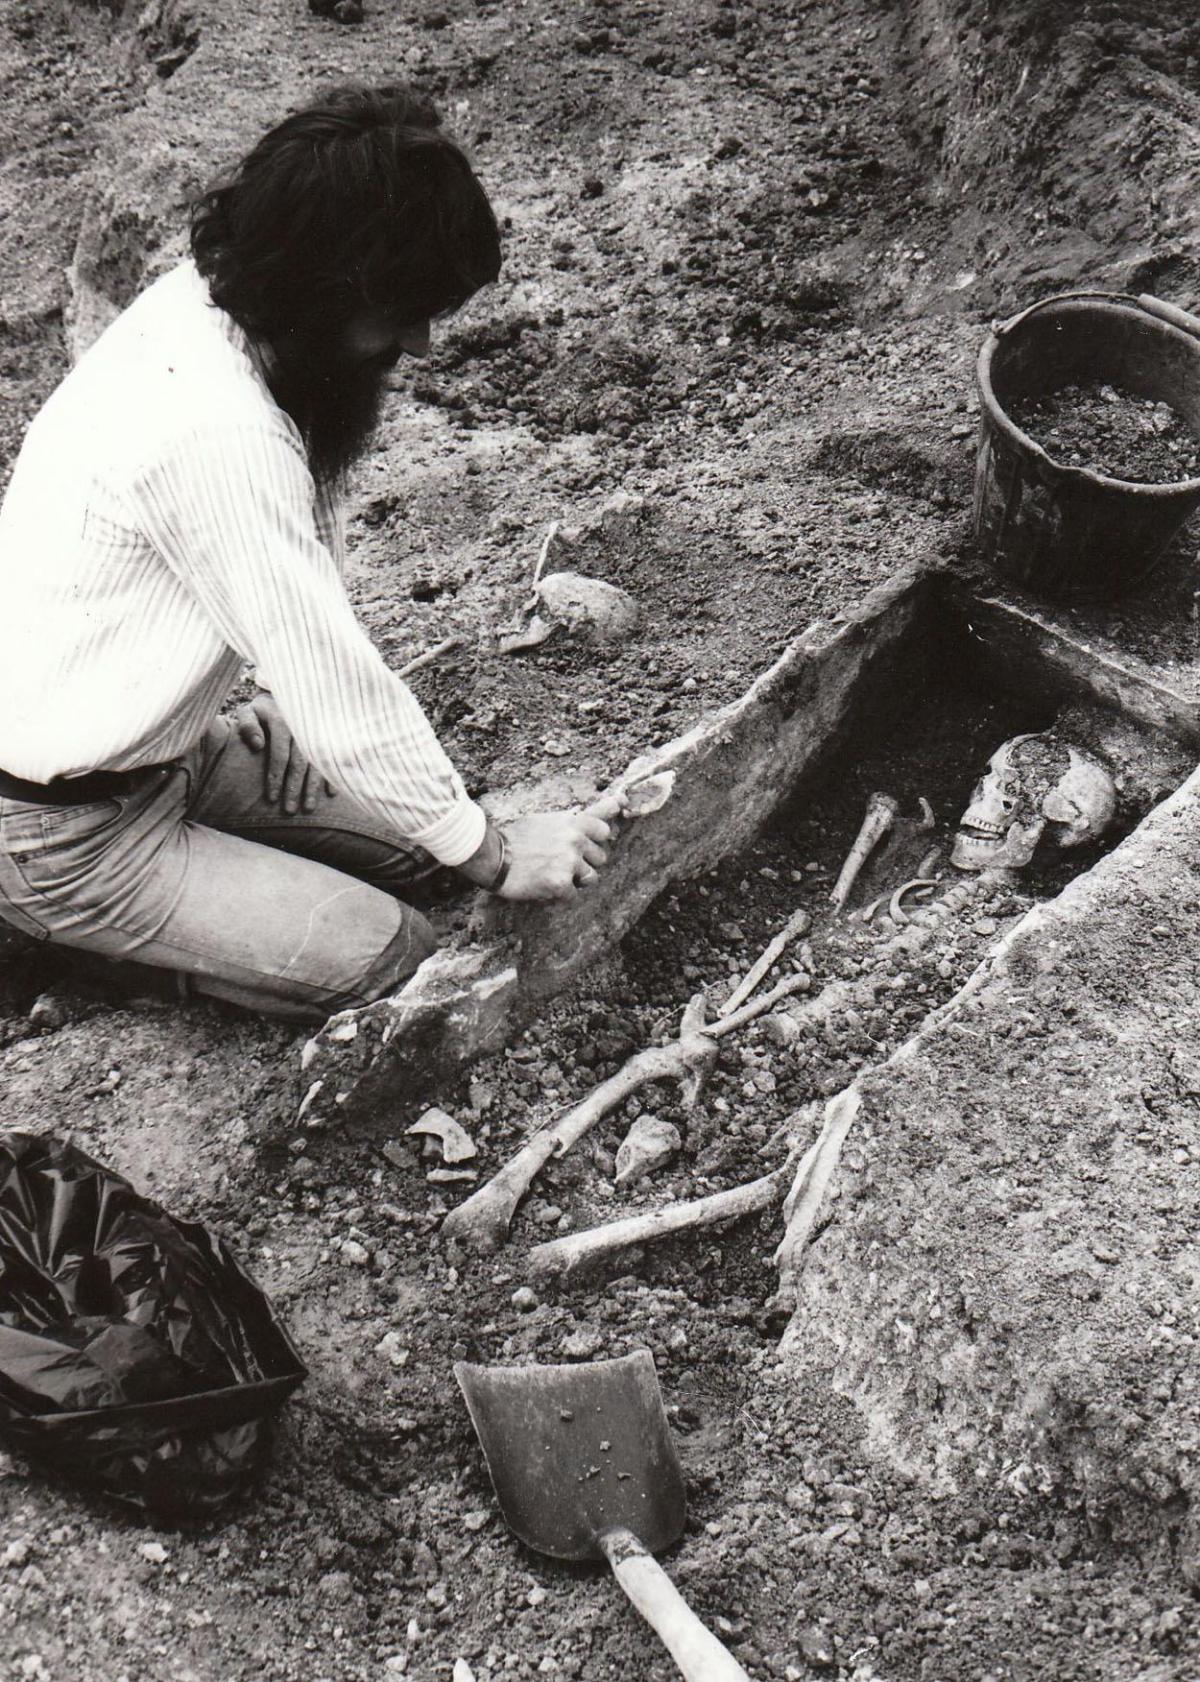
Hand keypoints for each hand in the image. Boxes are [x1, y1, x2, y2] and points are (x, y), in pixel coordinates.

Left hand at [234, 693, 335, 814]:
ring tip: (308, 808)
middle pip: (299, 764)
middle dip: (295, 789)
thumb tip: (258, 745)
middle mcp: (302, 728)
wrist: (288, 694)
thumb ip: (248, 726)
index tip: (272, 799)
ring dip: (313, 788)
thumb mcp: (249, 711)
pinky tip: (331, 793)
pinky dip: (331, 776)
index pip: (280, 756)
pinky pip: (331, 758)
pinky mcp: (327, 737)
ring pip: (316, 764)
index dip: (276, 778)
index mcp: (282, 722)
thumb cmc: (264, 709)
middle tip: (290, 810)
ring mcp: (316, 733)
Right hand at [462, 797, 620, 901]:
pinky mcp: (562, 883)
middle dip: (585, 862)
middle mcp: (576, 840)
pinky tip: (543, 886)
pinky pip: (574, 895)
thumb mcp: (546, 819)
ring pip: (591, 878)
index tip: (589, 843)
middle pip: (601, 857)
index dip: (597, 839)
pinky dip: (560, 895)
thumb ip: (574, 818)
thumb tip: (609, 805)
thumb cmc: (516, 837)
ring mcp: (570, 862)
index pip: (605, 829)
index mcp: (573, 822)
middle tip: (561, 862)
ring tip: (553, 875)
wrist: (494, 856)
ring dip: (575, 880)